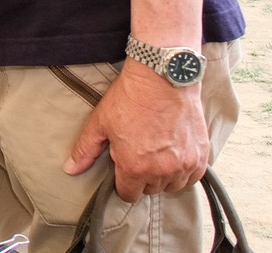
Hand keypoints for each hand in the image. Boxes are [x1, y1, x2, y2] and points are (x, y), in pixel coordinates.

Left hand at [63, 64, 210, 202]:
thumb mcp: (100, 122)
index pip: (128, 195)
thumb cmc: (131, 98)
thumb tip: (71, 168)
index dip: (122, 182)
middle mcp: (162, 171)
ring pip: (172, 184)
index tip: (123, 166)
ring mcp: (184, 164)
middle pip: (150, 189)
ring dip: (164, 174)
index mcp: (135, 167)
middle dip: (142, 176)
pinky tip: (174, 152)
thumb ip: (86, 150)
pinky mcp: (200, 155)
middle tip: (139, 151)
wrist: (162, 76)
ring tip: (156, 150)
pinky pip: (192, 176)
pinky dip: (184, 168)